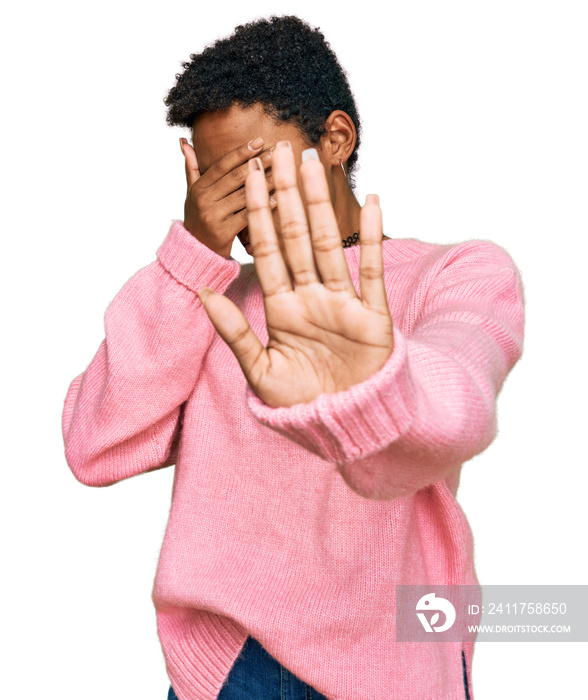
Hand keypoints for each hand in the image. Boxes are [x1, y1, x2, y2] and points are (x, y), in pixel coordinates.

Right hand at [179, 137, 274, 257]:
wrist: (195, 254)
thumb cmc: (198, 221)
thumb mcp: (192, 194)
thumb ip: (191, 168)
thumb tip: (184, 141)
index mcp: (198, 188)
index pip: (222, 165)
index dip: (240, 152)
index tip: (259, 141)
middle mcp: (204, 200)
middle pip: (235, 177)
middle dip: (258, 162)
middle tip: (278, 151)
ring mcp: (213, 216)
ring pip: (244, 195)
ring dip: (266, 182)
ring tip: (284, 171)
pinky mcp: (223, 232)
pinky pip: (247, 216)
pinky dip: (262, 206)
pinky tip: (277, 198)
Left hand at [197, 141, 394, 406]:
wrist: (341, 424)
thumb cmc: (299, 404)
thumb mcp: (259, 371)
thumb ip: (233, 332)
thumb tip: (203, 295)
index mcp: (282, 308)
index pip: (267, 250)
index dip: (258, 213)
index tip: (250, 176)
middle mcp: (311, 297)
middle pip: (297, 236)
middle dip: (287, 194)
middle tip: (280, 149)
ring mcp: (343, 303)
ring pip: (331, 244)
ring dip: (322, 204)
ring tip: (314, 164)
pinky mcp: (373, 316)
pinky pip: (373, 271)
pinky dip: (374, 238)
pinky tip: (372, 203)